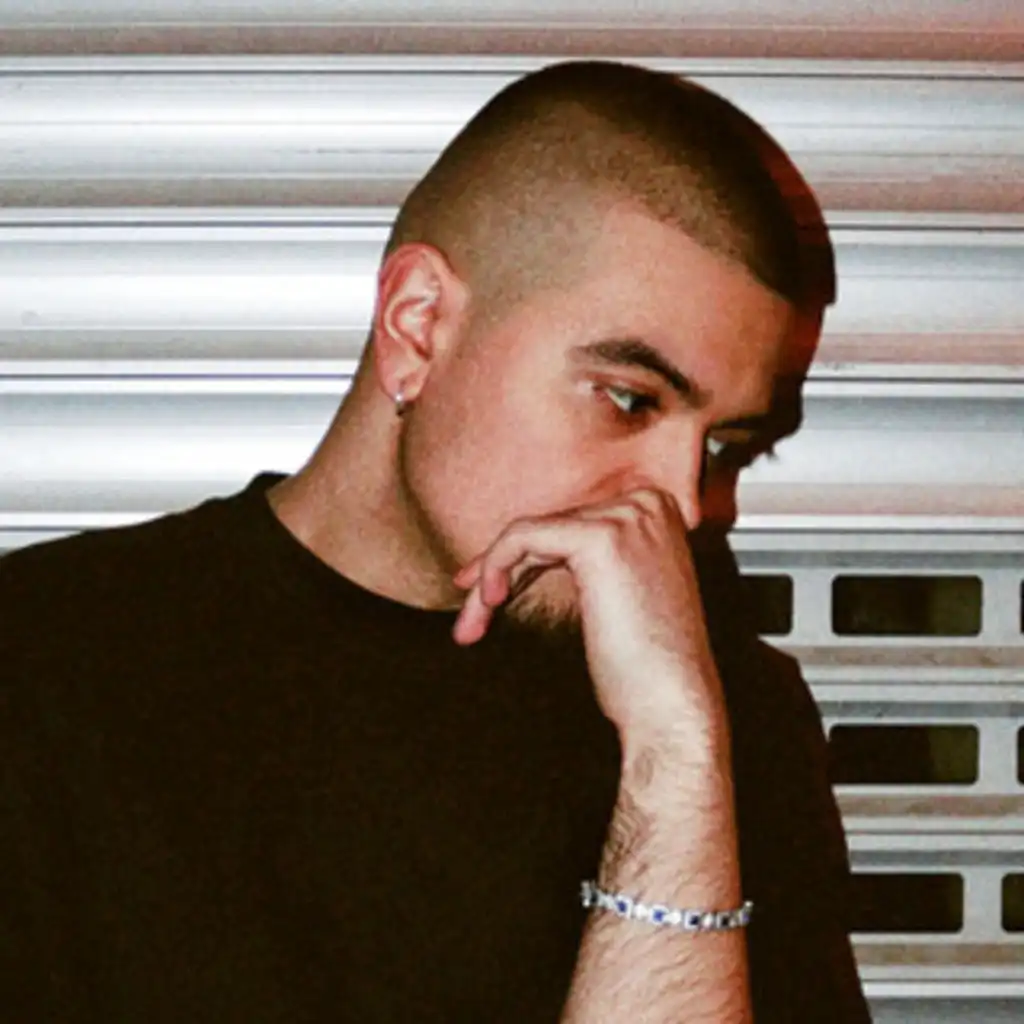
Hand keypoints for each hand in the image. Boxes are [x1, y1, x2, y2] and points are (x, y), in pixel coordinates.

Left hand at [452, 488, 725, 743]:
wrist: (673, 706)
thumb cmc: (646, 667)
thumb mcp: (616, 596)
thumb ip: (586, 562)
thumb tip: (524, 552)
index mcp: (656, 511)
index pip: (569, 523)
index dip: (523, 558)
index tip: (486, 590)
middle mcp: (646, 503)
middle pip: (548, 528)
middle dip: (500, 571)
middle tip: (470, 614)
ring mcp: (627, 517)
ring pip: (529, 534)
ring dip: (491, 577)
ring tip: (470, 625)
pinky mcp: (600, 538)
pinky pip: (523, 536)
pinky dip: (495, 566)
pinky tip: (488, 602)